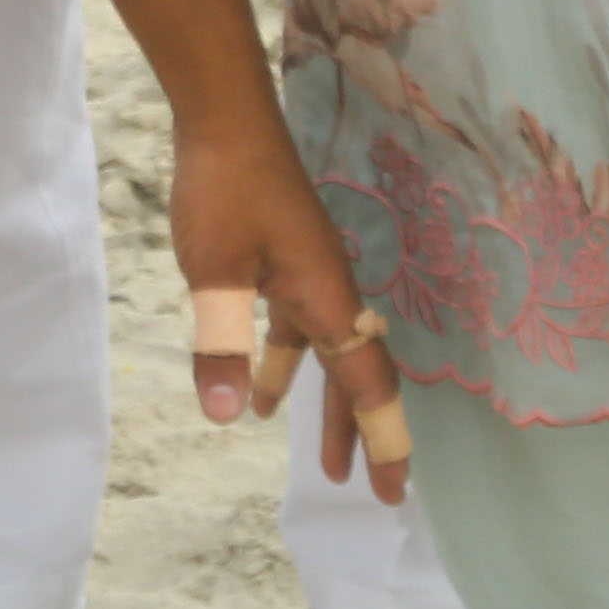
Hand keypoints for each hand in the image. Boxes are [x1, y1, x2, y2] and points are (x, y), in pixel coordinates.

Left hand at [176, 105, 408, 504]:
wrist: (227, 116)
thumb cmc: (227, 189)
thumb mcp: (217, 272)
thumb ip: (221, 344)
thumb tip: (224, 416)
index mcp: (329, 297)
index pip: (369, 384)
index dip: (383, 440)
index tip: (392, 492)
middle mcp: (333, 289)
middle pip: (359, 374)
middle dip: (364, 434)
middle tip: (373, 491)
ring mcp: (311, 272)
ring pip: (331, 354)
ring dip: (327, 407)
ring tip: (324, 463)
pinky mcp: (286, 260)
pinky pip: (300, 329)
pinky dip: (289, 366)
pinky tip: (258, 393)